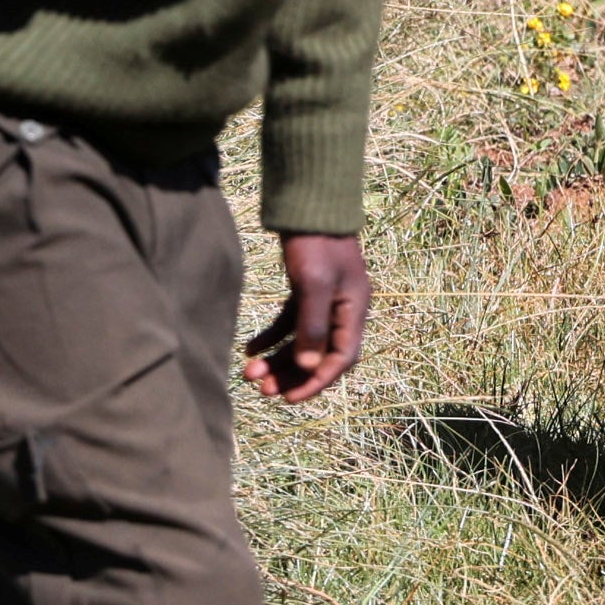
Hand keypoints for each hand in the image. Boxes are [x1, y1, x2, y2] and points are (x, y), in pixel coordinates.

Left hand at [253, 230, 367, 401]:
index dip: (316, 383)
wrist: (308, 206)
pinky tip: (250, 349)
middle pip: (319, 355)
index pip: (341, 359)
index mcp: (354, 310)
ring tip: (250, 374)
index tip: (288, 398)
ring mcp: (325, 301)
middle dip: (291, 375)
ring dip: (278, 359)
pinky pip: (290, 323)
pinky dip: (272, 338)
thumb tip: (309, 368)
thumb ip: (312, 327)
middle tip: (262, 390)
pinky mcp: (307, 291)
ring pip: (302, 342)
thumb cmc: (315, 242)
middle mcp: (343, 310)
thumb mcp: (313, 284)